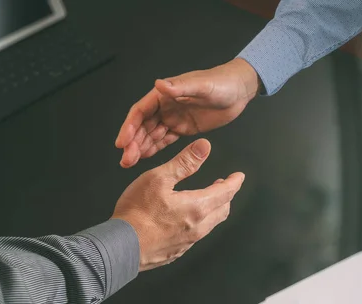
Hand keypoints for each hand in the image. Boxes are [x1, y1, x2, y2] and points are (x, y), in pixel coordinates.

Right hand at [112, 139, 244, 270]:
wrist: (121, 247)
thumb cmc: (136, 213)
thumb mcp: (158, 178)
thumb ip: (184, 163)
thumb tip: (204, 147)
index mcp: (197, 207)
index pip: (225, 193)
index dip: (234, 182)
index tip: (238, 176)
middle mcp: (197, 227)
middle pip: (222, 210)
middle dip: (226, 196)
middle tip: (224, 186)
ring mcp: (187, 242)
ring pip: (210, 224)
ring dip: (214, 210)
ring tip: (207, 200)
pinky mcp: (176, 251)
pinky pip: (196, 236)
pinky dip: (200, 223)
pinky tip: (188, 219)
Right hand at [115, 58, 259, 167]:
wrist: (239, 90)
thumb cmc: (221, 83)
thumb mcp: (202, 85)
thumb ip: (181, 87)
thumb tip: (159, 84)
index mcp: (165, 94)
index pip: (140, 111)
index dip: (129, 127)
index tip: (122, 142)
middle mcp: (165, 106)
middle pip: (142, 126)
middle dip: (133, 142)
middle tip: (126, 159)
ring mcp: (173, 117)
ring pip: (151, 134)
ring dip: (140, 147)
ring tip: (130, 162)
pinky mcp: (183, 128)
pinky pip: (165, 140)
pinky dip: (154, 149)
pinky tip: (145, 158)